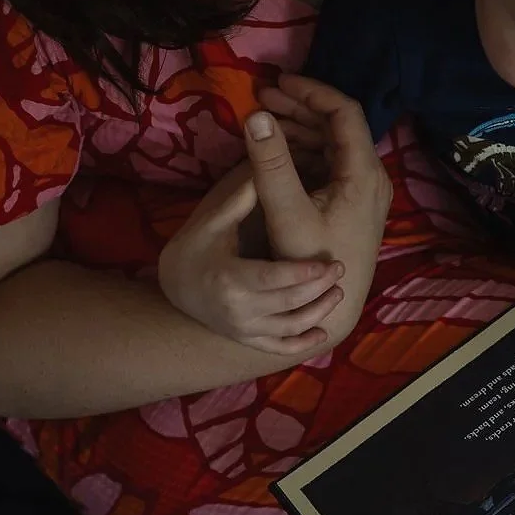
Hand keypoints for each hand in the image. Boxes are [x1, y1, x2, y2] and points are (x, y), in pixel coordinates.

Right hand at [158, 161, 346, 355]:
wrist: (175, 287)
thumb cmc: (196, 248)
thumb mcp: (212, 223)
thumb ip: (241, 200)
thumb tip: (267, 166)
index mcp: (230, 279)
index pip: (272, 279)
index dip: (302, 273)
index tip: (328, 263)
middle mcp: (238, 311)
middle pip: (287, 304)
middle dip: (317, 289)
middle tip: (339, 269)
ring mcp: (244, 329)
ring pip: (289, 328)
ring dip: (317, 313)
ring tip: (337, 292)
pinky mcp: (249, 340)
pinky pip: (279, 348)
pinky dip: (302, 344)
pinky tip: (323, 332)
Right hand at [253, 74, 392, 263]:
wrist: (331, 309)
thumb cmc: (311, 262)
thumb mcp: (287, 212)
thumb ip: (271, 164)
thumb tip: (254, 115)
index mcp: (364, 173)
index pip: (344, 112)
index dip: (311, 91)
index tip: (277, 83)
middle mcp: (371, 176)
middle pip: (338, 124)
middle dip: (299, 107)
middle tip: (261, 97)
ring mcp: (364, 190)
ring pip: (332, 143)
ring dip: (299, 127)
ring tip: (262, 119)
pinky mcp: (352, 202)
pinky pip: (330, 162)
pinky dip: (303, 149)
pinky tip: (275, 150)